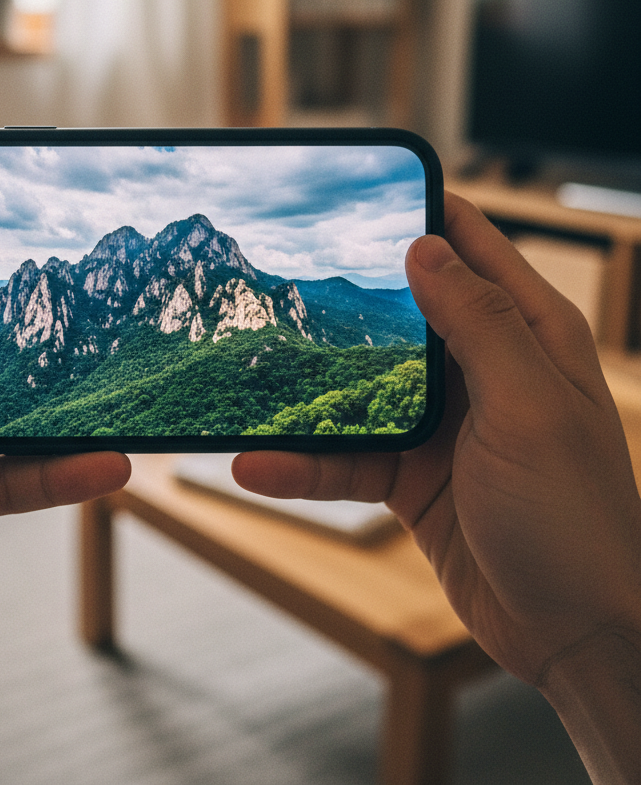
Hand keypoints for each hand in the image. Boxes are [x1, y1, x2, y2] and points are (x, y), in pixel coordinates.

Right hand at [233, 191, 640, 781]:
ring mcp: (443, 424)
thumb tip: (424, 248)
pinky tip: (257, 465)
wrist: (577, 635)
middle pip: (398, 312)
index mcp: (528, 336)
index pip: (469, 247)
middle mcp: (482, 370)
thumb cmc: (576, 519)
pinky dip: (304, 463)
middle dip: (339, 297)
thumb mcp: (528, 409)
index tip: (360, 185)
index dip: (418, 211)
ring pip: (358, 390)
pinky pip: (347, 458)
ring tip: (243, 392)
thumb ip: (478, 325)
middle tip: (273, 275)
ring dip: (304, 397)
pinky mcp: (412, 475)